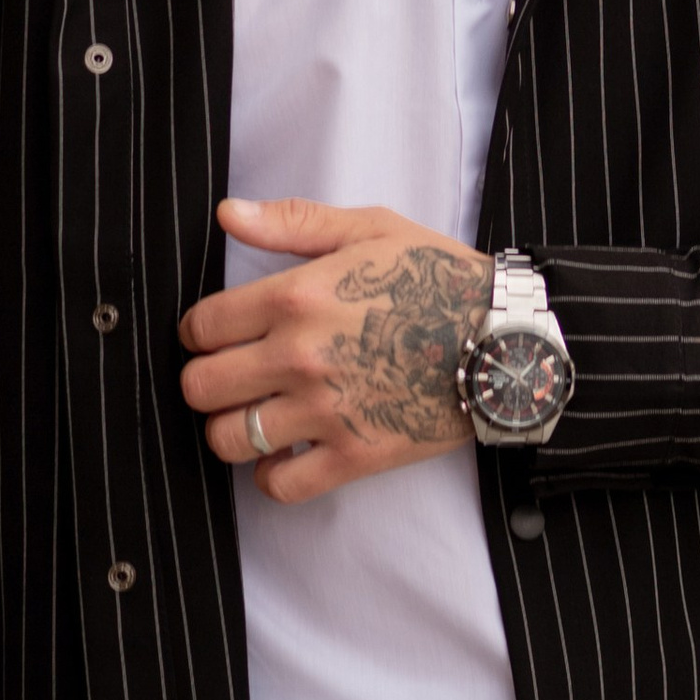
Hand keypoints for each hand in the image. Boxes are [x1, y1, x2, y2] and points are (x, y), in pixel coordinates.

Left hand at [178, 199, 493, 504]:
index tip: (215, 335)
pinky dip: (272, 474)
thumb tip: (227, 215)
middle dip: (207, 380)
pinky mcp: (352, 456)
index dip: (198, 331)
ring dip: (232, 428)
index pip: (201, 327)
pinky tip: (286, 451)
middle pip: (201, 388)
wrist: (501, 338)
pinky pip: (279, 484)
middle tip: (233, 374)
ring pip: (228, 439)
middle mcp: (299, 357)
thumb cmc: (438, 277)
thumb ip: (293, 222)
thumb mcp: (370, 228)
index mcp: (296, 298)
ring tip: (256, 413)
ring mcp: (323, 412)